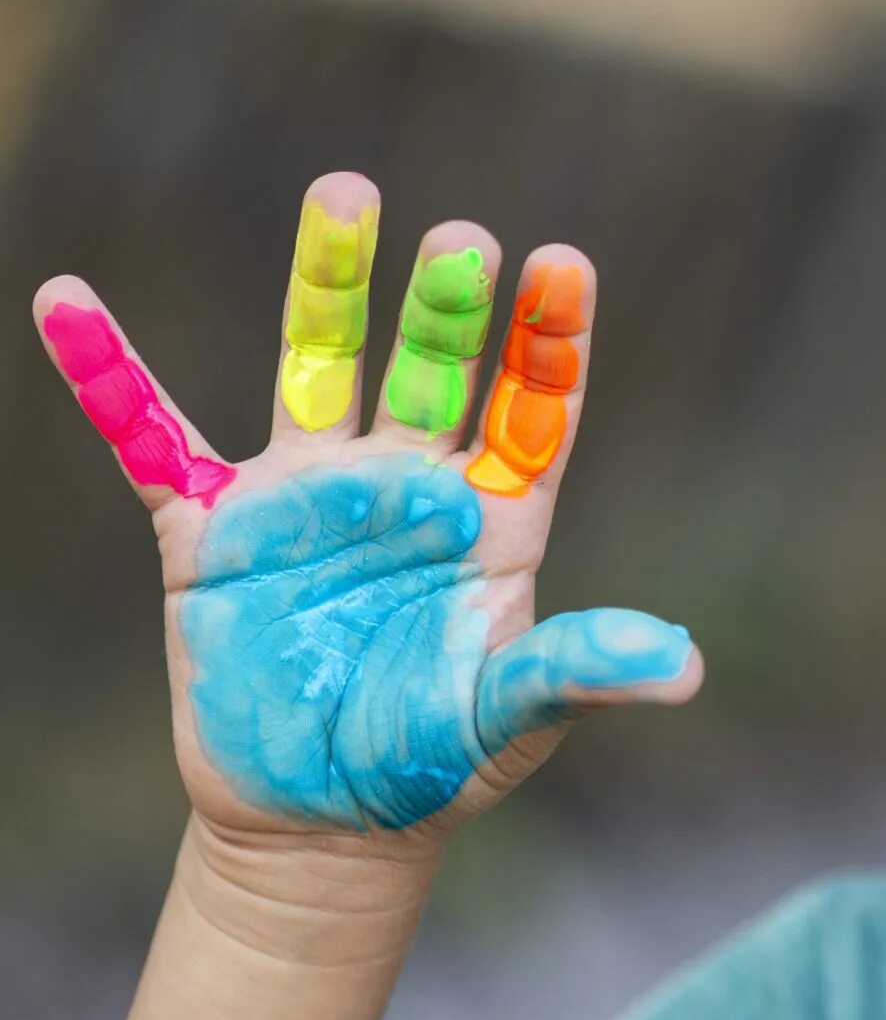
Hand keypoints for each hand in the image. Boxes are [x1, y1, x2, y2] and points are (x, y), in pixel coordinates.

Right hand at [32, 172, 701, 855]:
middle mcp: (408, 484)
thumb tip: (682, 668)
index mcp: (496, 515)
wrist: (324, 826)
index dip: (548, 339)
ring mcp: (310, 498)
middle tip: (461, 239)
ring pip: (318, 367)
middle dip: (444, 306)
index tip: (565, 264)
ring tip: (344, 194)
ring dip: (328, 286)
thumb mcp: (512, 718)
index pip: (533, 407)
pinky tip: (70, 302)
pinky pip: (153, 441)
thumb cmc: (437, 762)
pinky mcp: (214, 535)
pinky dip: (109, 377)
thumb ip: (580, 672)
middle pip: (431, 369)